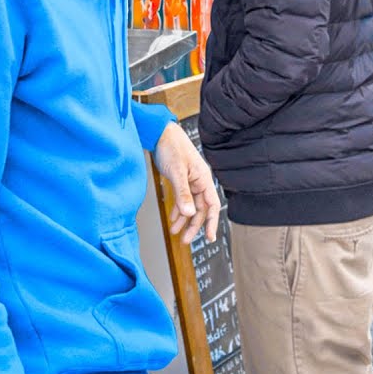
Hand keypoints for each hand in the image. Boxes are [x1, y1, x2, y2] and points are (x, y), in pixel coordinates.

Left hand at [153, 122, 220, 243]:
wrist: (160, 133)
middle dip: (194, 225)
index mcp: (203, 179)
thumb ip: (183, 194)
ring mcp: (190, 181)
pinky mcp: (181, 180)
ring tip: (176, 232)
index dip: (212, 222)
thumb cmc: (172, 147)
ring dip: (184, 220)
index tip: (210, 237)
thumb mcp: (177, 172)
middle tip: (186, 240)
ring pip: (191, 206)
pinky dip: (178, 210)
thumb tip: (188, 214)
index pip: (212, 205)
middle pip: (200, 209)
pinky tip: (173, 219)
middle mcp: (199, 182)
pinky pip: (182, 200)